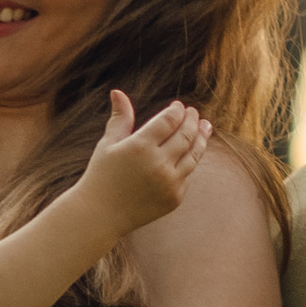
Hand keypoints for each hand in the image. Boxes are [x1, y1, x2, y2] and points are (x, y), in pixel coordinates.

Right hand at [78, 89, 212, 232]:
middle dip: (192, 121)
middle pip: (186, 135)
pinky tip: (192, 151)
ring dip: (201, 138)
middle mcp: (158, 164)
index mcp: (140, 146)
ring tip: (205, 127)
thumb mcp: (108, 144)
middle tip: (194, 113)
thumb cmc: (101, 175)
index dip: (177, 111)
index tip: (179, 106)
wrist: (101, 214)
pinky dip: (191, 161)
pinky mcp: (175, 198)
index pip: (169, 120)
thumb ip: (120, 118)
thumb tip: (118, 92)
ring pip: (194, 155)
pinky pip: (188, 174)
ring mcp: (169, 183)